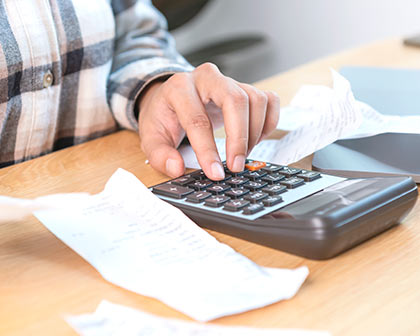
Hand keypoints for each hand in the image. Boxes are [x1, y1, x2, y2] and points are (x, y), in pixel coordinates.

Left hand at [137, 63, 279, 179]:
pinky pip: (269, 100)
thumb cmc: (163, 117)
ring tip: (241, 155)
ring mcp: (229, 80)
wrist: (170, 98)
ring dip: (254, 133)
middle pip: (235, 100)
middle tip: (235, 166)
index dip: (207, 150)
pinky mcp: (245, 86)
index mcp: (178, 88)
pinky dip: (268, 123)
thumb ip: (160, 155)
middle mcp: (206, 78)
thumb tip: (176, 168)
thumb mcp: (151, 137)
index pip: (197, 119)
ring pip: (255, 99)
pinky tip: (254, 140)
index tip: (215, 173)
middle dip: (239, 138)